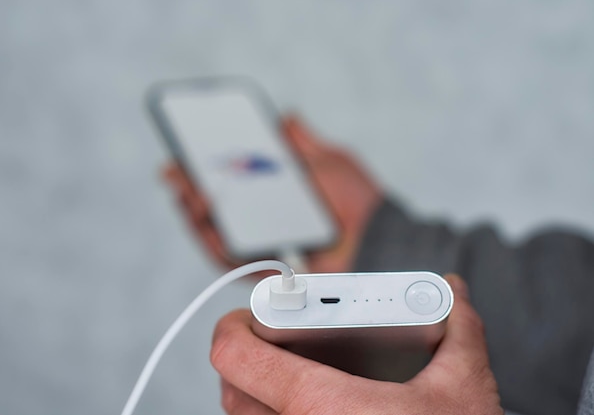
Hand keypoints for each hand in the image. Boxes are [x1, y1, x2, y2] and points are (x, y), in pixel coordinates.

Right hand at [162, 115, 382, 272]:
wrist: (377, 237)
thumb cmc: (357, 201)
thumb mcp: (328, 161)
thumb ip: (302, 143)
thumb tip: (286, 117)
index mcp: (274, 201)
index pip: (230, 188)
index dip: (204, 174)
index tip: (185, 157)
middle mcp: (263, 226)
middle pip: (215, 213)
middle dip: (189, 191)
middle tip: (175, 171)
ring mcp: (263, 250)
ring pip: (215, 236)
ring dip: (194, 214)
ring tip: (187, 191)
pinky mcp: (267, 272)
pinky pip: (230, 260)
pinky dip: (212, 239)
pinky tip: (203, 217)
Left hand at [210, 275, 502, 414]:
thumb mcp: (464, 388)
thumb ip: (457, 329)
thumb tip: (451, 292)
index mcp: (322, 407)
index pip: (236, 358)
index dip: (232, 327)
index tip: (246, 315)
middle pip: (232, 390)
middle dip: (247, 358)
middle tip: (272, 339)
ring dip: (258, 392)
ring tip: (289, 372)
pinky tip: (308, 408)